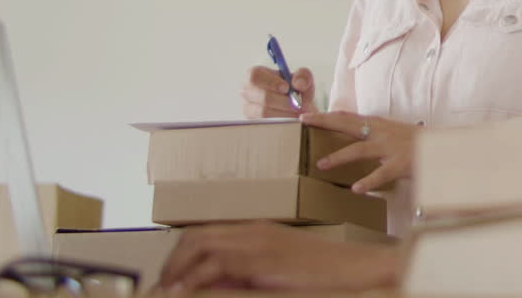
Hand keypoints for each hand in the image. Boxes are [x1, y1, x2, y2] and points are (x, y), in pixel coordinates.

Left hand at [159, 221, 399, 291]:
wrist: (359, 268)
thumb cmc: (326, 275)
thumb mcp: (279, 273)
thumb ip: (248, 277)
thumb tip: (214, 287)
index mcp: (257, 232)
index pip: (203, 235)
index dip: (179, 257)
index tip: (168, 281)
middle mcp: (254, 231)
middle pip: (196, 236)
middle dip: (172, 263)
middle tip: (162, 288)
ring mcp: (259, 241)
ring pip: (200, 244)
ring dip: (177, 269)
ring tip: (168, 291)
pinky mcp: (265, 257)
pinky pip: (217, 261)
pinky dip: (195, 278)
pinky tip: (185, 292)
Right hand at [241, 65, 315, 117]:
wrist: (298, 107)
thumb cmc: (297, 89)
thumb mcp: (304, 78)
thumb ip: (303, 75)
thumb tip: (298, 83)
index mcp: (256, 74)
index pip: (255, 76)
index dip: (271, 82)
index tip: (287, 88)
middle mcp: (248, 91)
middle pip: (261, 97)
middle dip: (284, 102)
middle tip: (299, 104)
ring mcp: (249, 107)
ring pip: (264, 112)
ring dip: (285, 113)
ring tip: (298, 112)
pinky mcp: (253, 122)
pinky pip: (266, 124)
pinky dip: (282, 122)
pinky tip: (292, 119)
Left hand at [301, 111, 419, 192]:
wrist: (442, 147)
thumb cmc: (416, 142)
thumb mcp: (392, 131)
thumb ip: (372, 132)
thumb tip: (352, 133)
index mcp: (378, 124)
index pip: (347, 116)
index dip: (325, 115)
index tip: (305, 115)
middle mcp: (381, 132)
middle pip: (348, 124)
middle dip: (324, 122)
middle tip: (303, 122)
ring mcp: (390, 148)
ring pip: (360, 150)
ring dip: (339, 156)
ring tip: (321, 164)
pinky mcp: (399, 164)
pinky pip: (381, 174)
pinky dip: (368, 181)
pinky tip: (356, 189)